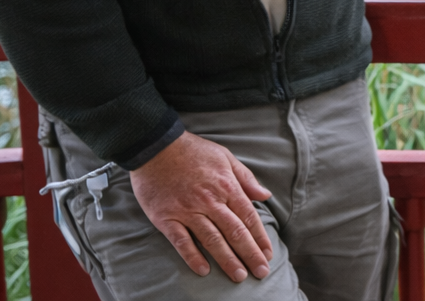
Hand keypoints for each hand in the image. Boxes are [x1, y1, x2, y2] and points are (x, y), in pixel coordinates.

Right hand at [129, 131, 273, 280]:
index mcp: (226, 186)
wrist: (156, 146)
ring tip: (239, 276)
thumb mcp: (225, 157)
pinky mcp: (166, 218)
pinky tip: (203, 270)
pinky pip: (181, 241)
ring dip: (227, 260)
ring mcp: (187, 210)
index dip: (260, 237)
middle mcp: (210, 201)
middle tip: (261, 272)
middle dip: (250, 254)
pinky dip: (192, 257)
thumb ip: (246, 178)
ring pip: (212, 240)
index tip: (268, 254)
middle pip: (234, 232)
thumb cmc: (193, 151)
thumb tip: (265, 195)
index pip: (248, 217)